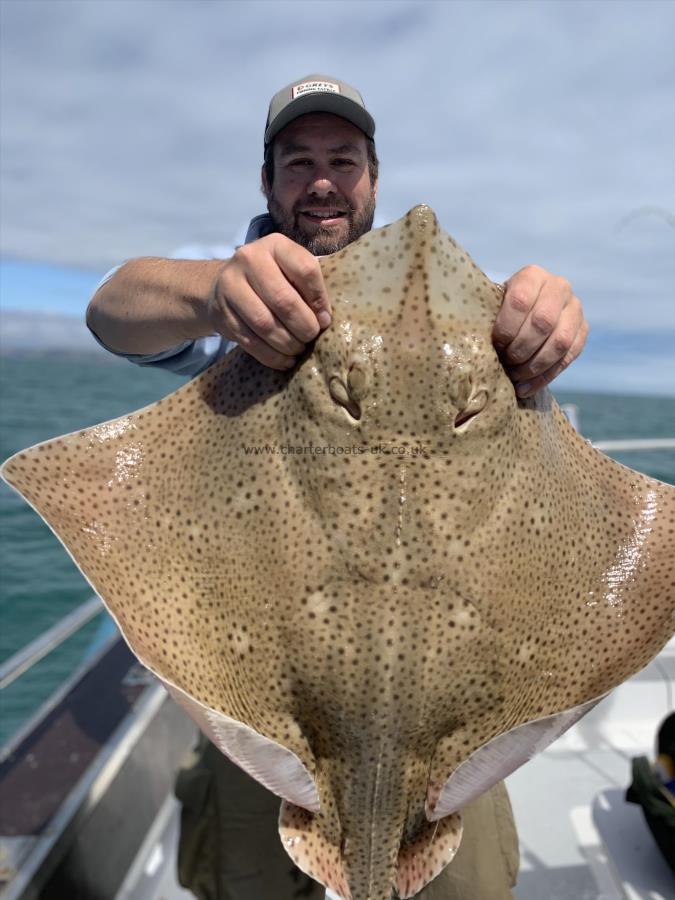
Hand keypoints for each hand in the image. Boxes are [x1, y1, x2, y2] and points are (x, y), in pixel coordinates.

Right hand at [207, 234, 331, 369]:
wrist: (224, 286)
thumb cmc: (270, 279)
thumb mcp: (289, 270)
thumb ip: (309, 286)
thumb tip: (323, 319)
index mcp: (275, 245)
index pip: (305, 270)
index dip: (319, 299)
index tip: (324, 318)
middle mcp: (249, 259)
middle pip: (284, 300)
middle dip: (304, 326)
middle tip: (311, 337)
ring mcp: (230, 286)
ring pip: (265, 324)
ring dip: (287, 343)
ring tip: (298, 349)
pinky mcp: (221, 313)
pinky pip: (250, 341)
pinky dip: (271, 356)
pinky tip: (284, 360)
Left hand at [492, 265, 588, 397]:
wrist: (523, 314)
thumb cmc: (498, 312)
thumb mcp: (491, 305)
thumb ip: (485, 314)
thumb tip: (472, 340)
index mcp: (532, 275)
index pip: (520, 300)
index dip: (506, 327)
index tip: (495, 344)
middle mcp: (559, 286)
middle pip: (543, 322)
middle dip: (521, 348)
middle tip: (506, 362)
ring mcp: (575, 309)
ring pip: (560, 342)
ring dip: (534, 365)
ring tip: (514, 377)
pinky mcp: (583, 331)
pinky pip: (568, 357)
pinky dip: (545, 377)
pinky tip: (525, 388)